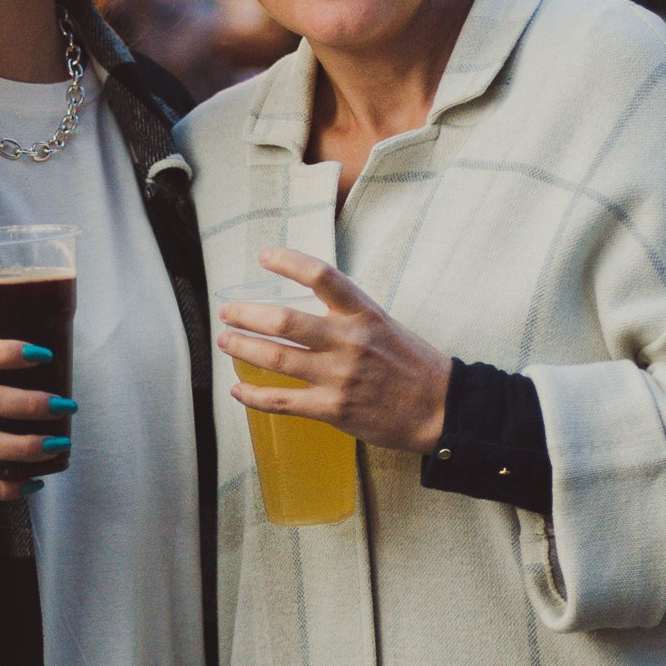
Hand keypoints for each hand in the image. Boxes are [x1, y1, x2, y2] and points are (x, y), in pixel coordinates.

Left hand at [218, 248, 453, 454]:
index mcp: (364, 314)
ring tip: (225, 340)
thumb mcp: (384, 325)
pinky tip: (238, 390)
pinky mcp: (333, 409)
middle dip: (246, 314)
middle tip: (226, 311)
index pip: (322, 276)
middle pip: (284, 321)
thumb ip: (347, 316)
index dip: (289, 262)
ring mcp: (339, 377)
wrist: (439, 409)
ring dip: (243, 347)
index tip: (264, 256)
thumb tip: (309, 308)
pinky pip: (282, 401)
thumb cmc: (411, 364)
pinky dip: (253, 396)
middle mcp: (349, 342)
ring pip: (276, 359)